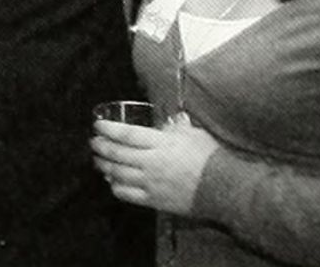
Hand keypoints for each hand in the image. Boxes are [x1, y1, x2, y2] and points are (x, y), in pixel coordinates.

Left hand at [90, 112, 219, 215]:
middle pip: (117, 153)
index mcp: (160, 143)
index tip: (97, 125)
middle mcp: (151, 163)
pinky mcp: (154, 200)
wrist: (226, 189)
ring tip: (98, 161)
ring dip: (104, 166)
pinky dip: (116, 187)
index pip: (125, 134)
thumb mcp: (193, 133)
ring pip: (118, 174)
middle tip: (93, 142)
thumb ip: (175, 126)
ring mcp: (151, 183)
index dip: (108, 129)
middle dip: (101, 147)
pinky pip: (127, 194)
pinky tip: (112, 182)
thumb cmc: (211, 157)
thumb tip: (168, 120)